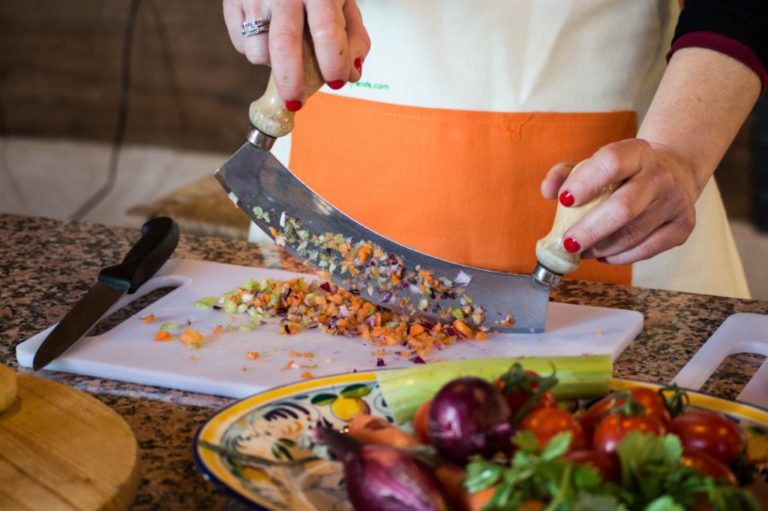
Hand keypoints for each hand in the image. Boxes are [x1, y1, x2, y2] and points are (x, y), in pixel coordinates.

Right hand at [223, 0, 369, 108]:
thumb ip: (355, 38)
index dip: (333, 62)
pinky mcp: (232, 3)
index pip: (326, 31)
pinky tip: (267, 35)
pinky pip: (241, 45)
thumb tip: (352, 74)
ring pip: (259, 52)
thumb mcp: (343, 2)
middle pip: (284, 45)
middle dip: (291, 81)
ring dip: (273, 65)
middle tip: (296, 102)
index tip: (336, 81)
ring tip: (285, 51)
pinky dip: (256, 51)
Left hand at [540, 139, 700, 263]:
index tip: (564, 200)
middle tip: (569, 243)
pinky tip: (605, 255)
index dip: (585, 182)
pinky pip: (648, 249)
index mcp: (636, 152)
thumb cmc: (624, 172)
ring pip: (634, 234)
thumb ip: (566, 173)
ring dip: (602, 247)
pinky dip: (621, 257)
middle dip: (591, 230)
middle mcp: (660, 175)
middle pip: (624, 207)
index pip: (612, 163)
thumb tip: (547, 191)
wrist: (673, 171)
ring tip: (583, 250)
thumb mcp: (595, 162)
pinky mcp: (683, 225)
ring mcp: (675, 201)